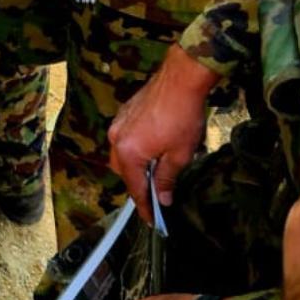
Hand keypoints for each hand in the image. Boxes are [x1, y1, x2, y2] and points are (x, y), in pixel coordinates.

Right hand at [108, 45, 218, 218]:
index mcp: (129, 153)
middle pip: (123, 172)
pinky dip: (135, 150)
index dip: (144, 206)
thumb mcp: (180, 155)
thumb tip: (162, 198)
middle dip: (137, 185)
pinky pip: (124, 139)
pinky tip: (153, 148)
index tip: (151, 220)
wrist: (180, 79)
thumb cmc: (182, 117)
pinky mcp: (124, 114)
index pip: (134, 188)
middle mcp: (117, 140)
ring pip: (122, 155)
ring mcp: (118, 125)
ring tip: (155, 171)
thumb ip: (166, 179)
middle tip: (155, 195)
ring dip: (136, 166)